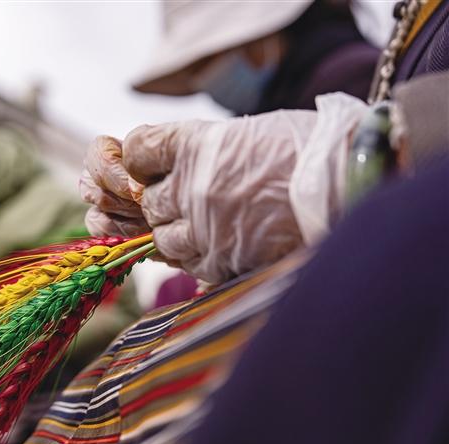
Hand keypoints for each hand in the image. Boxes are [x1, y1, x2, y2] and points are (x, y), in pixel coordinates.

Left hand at [82, 94, 367, 283]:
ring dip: (174, 232)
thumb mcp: (250, 133)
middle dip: (157, 200)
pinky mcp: (221, 259)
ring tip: (203, 223)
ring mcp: (204, 226)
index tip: (145, 163)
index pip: (137, 150)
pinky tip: (214, 244)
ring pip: (160, 237)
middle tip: (177, 199)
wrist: (353, 183)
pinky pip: (187, 263)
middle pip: (146, 199)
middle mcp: (191, 185)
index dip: (137, 158)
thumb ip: (205, 150)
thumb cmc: (310, 149)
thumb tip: (173, 166)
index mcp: (196, 143)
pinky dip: (194, 256)